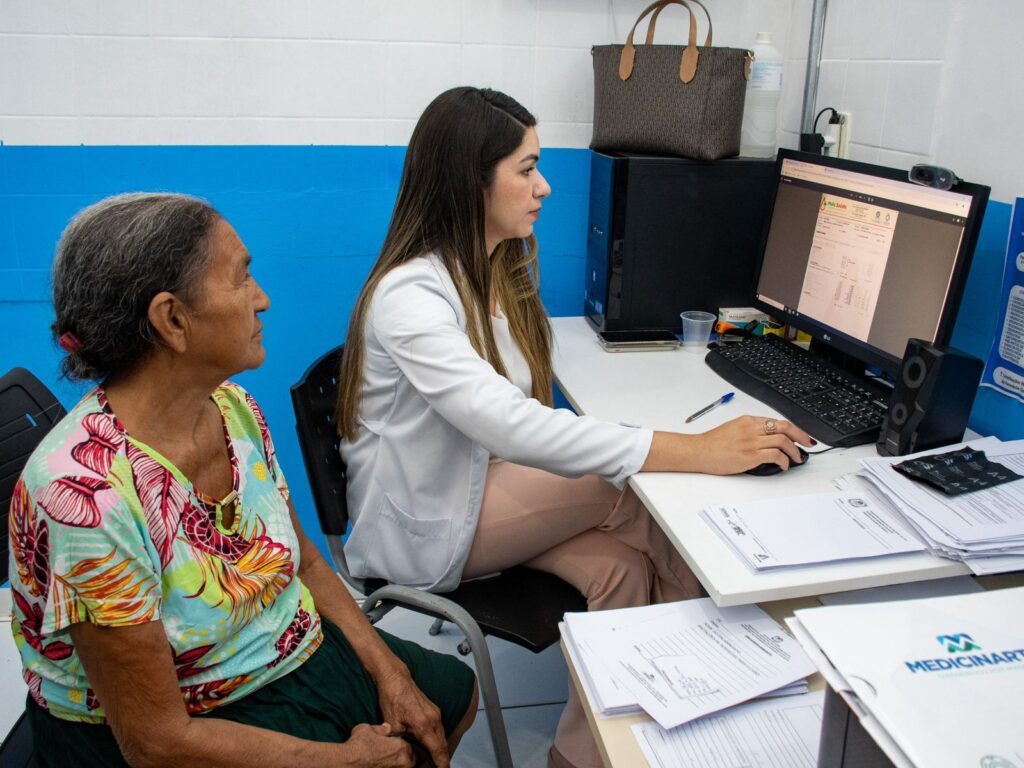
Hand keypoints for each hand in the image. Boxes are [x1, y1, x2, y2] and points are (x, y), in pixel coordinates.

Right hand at [340, 723, 414, 767]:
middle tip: (395, 753)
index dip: (406, 745)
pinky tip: (382, 766)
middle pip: (411, 761)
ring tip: (387, 760)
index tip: (400, 744)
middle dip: (406, 757)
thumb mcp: (368, 729)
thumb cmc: (358, 745)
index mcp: (401, 748)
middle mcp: (401, 763)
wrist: (347, 763)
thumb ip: (381, 729)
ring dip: (399, 764)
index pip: (412, 746)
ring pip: (403, 767)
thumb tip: (387, 728)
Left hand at [376, 668, 448, 767]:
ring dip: (440, 751)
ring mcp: (435, 714)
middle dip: (442, 760)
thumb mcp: (393, 725)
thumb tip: (407, 757)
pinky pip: (439, 730)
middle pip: (443, 746)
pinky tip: (431, 747)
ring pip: (442, 738)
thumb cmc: (392, 699)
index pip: (438, 750)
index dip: (441, 764)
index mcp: (424, 724)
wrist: (395, 679)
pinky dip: (437, 741)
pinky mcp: (434, 711)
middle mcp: (434, 719)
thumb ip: (402, 742)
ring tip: (435, 763)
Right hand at [691, 415, 812, 474]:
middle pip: (784, 427)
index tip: (800, 436)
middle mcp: (751, 428)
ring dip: (794, 451)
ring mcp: (751, 442)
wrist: (699, 451)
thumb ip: (751, 430)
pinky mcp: (750, 456)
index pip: (777, 422)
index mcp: (748, 420)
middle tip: (807, 444)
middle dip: (801, 436)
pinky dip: (784, 461)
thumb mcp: (733, 428)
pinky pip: (775, 455)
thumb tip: (768, 439)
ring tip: (796, 459)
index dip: (793, 429)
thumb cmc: (713, 443)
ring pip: (783, 441)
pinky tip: (783, 466)